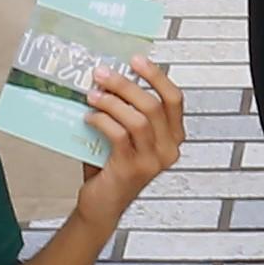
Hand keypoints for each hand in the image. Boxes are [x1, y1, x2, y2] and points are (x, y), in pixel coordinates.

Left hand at [68, 58, 184, 217]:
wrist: (101, 205)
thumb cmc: (112, 167)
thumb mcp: (127, 135)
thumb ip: (126, 111)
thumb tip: (108, 76)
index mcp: (173, 137)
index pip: (174, 99)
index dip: (156, 76)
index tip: (136, 60)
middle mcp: (169, 150)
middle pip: (153, 105)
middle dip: (125, 84)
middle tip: (102, 74)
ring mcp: (152, 161)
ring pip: (138, 119)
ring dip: (112, 101)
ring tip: (92, 94)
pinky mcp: (132, 169)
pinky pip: (119, 135)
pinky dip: (102, 121)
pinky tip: (89, 117)